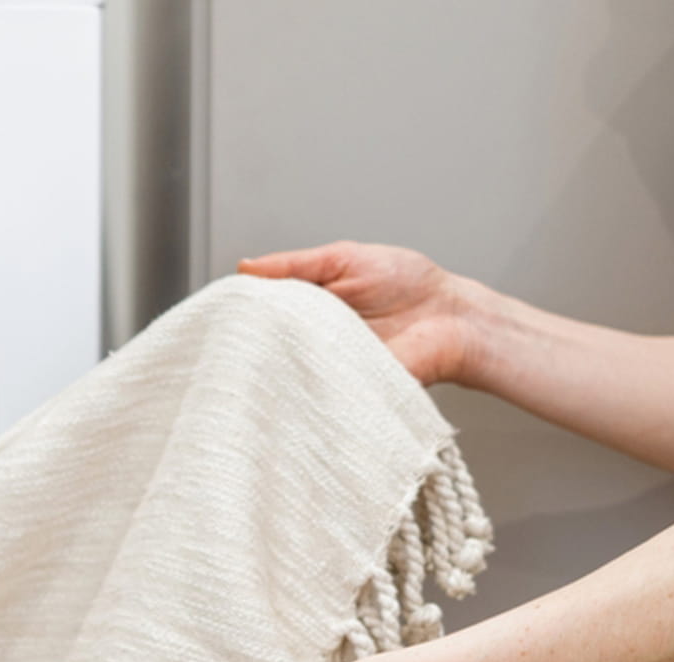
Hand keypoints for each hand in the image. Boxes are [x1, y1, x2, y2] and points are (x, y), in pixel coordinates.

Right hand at [239, 242, 485, 386]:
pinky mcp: (340, 390)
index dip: (239, 311)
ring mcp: (323, 366)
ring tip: (266, 350)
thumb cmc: (409, 285)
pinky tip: (296, 373)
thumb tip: (246, 267)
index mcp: (306, 303)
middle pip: (264, 343)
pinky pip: (311, 391)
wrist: (452, 320)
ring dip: (274, 361)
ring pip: (282, 369)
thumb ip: (296, 264)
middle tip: (235, 334)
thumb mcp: (344, 259)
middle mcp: (310, 337)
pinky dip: (303, 384)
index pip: (259, 310)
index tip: (221, 310)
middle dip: (250, 340)